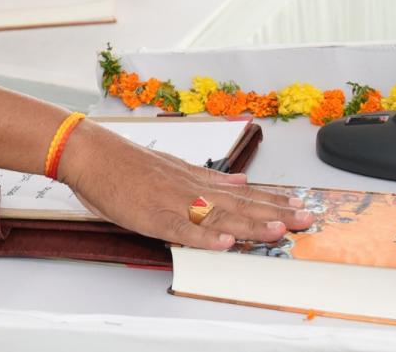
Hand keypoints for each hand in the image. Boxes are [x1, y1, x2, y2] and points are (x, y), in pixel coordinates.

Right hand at [59, 121, 312, 249]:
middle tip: (305, 219)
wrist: (90, 153)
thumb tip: (240, 181)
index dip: (272, 200)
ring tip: (277, 230)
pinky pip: (181, 229)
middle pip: (237, 204)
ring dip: (247, 223)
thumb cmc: (125, 162)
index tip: (300, 205)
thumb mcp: (173, 165)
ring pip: (216, 216)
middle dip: (273, 213)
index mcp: (194, 179)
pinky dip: (203, 237)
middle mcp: (189, 188)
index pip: (241, 193)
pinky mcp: (151, 215)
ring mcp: (171, 201)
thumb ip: (206, 176)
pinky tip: (224, 242)